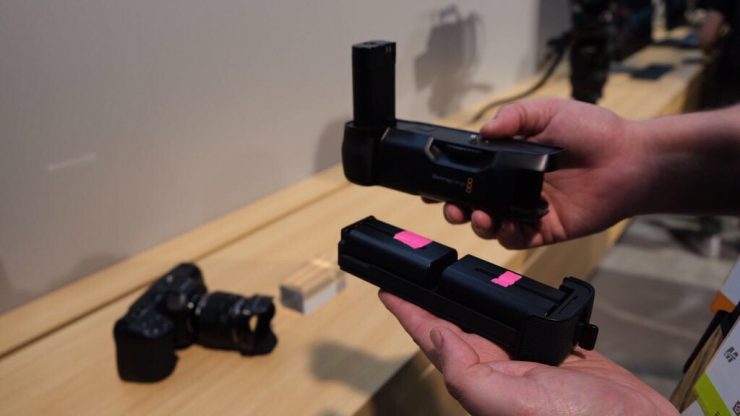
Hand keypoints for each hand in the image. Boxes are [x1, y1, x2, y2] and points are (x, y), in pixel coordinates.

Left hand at [379, 291, 678, 415]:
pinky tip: (506, 295)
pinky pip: (530, 321)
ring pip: (491, 320)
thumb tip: (435, 336)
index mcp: (480, 380)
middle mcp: (500, 369)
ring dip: (470, 299)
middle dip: (434, 300)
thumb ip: (464, 369)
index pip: (434, 339)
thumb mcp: (505, 399)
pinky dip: (515, 305)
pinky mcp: (559, 349)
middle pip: (457, 324)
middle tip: (415, 275)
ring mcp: (529, 358)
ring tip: (449, 279)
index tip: (386, 291)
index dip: (409, 313)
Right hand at [428, 99, 651, 248]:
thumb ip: (514, 117)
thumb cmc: (594, 131)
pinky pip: (520, 239)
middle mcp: (515, 187)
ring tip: (479, 216)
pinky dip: (507, 236)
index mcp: (511, 161)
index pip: (472, 173)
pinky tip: (505, 227)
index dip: (450, 180)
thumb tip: (483, 130)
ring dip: (479, 224)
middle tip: (452, 207)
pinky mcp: (547, 229)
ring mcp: (529, 210)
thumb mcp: (549, 111)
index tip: (432, 185)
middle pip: (474, 203)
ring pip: (492, 225)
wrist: (630, 158)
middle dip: (456, 208)